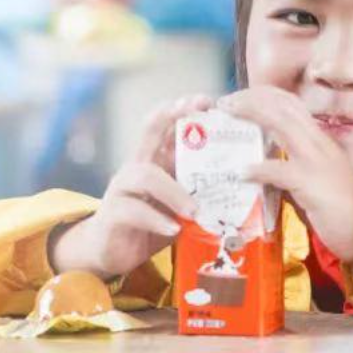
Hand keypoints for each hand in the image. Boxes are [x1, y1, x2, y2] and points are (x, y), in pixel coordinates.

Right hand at [50, 94, 211, 277]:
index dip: (180, 108)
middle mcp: (135, 167)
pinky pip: (133, 211)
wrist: (112, 252)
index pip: (162, 124)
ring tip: (195, 210)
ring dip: (173, 191)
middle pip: (149, 132)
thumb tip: (241, 179)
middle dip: (172, 117)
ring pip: (144, 176)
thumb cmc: (152, 222)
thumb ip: (196, 188)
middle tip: (199, 112)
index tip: (206, 100)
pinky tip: (174, 229)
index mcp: (152, 160)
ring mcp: (120, 189)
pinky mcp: (112, 215)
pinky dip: (156, 219)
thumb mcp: (177, 202)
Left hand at [217, 86, 352, 262]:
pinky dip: (259, 168)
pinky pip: (281, 171)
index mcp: (319, 140)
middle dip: (251, 98)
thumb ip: (288, 169)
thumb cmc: (342, 210)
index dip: (264, 95)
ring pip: (282, 124)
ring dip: (252, 114)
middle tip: (225, 102)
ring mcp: (317, 161)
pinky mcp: (313, 184)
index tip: (239, 97)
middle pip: (282, 106)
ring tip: (227, 114)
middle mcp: (319, 143)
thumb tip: (258, 167)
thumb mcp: (313, 180)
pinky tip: (241, 172)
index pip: (290, 104)